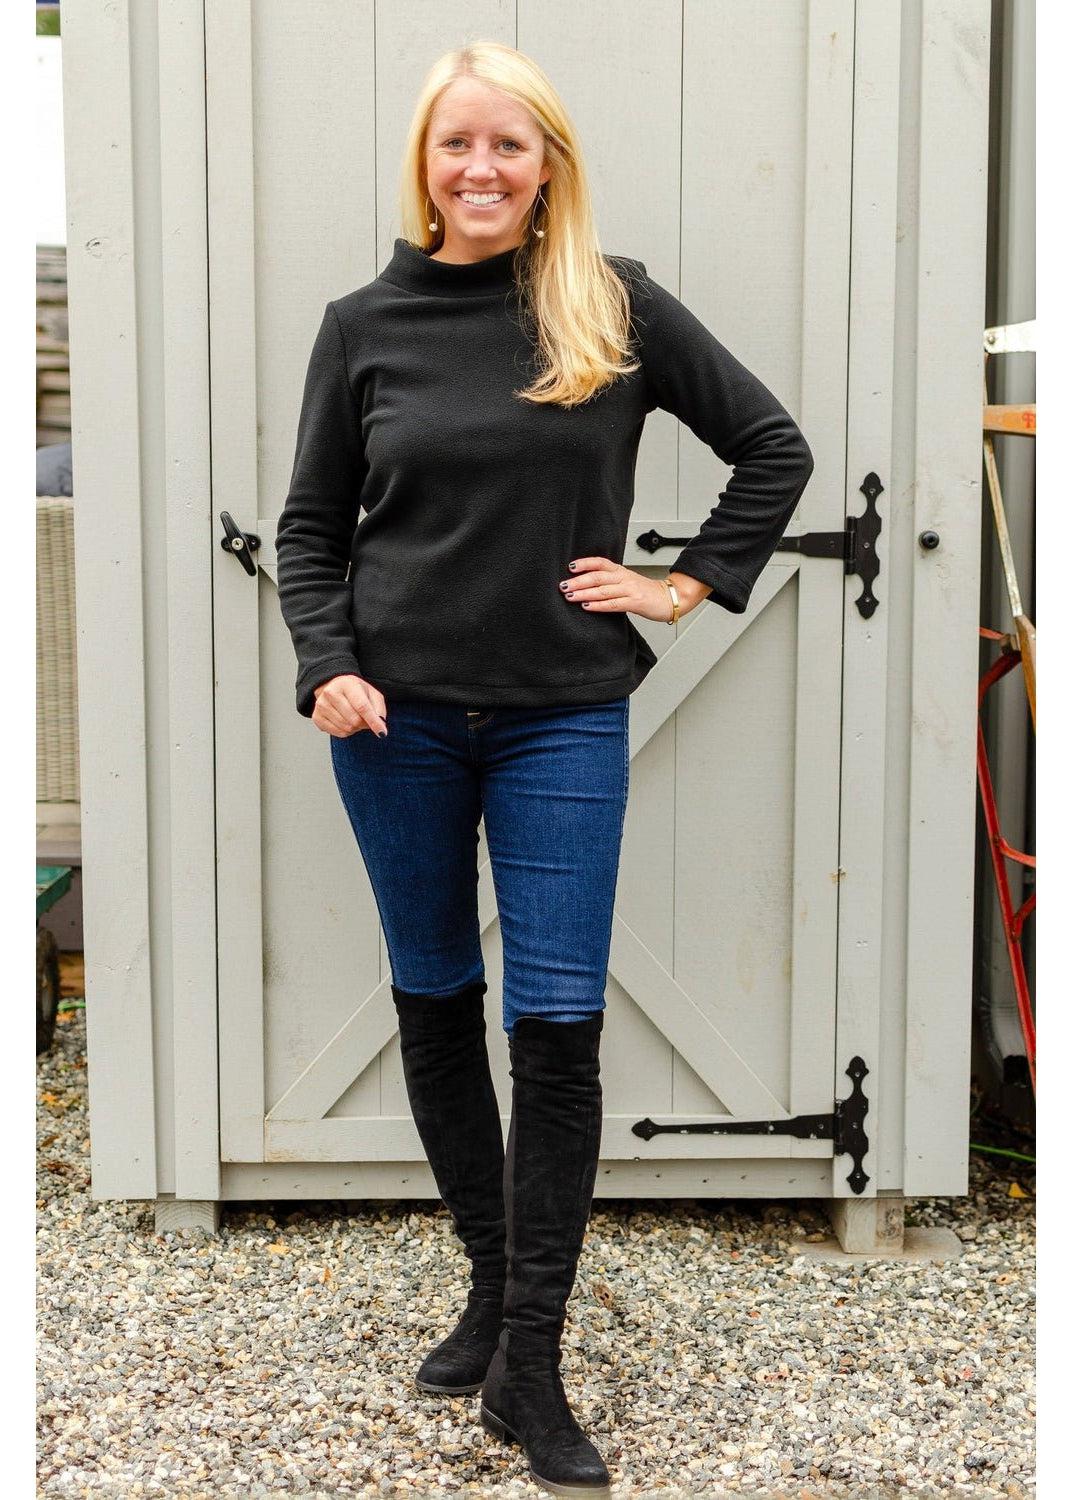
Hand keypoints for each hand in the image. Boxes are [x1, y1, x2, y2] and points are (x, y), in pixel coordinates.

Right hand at [311, 674, 388, 736]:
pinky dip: (346, 731)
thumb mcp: (371, 693)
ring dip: (356, 728)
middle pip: (355, 720)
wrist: (333, 685)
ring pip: (347, 728)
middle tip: (366, 719)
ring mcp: (321, 705)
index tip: (382, 732)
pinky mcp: (317, 717)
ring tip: (355, 717)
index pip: (362, 707)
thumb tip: (381, 724)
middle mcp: (331, 693)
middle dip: (365, 724)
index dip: (373, 721)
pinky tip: (345, 721)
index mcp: (347, 684)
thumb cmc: (355, 690)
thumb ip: (379, 708)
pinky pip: (338, 733)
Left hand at [558, 558, 701, 621]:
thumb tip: (588, 584)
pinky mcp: (635, 603)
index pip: (600, 563)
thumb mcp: (627, 581)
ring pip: (603, 590)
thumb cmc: (647, 592)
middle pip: (597, 576)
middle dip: (578, 581)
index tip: (570, 567)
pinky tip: (587, 606)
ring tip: (570, 596)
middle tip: (563, 585)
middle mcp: (624, 578)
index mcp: (621, 571)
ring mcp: (630, 590)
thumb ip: (611, 581)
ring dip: (584, 593)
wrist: (670, 598)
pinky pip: (614, 604)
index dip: (585, 563)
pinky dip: (599, 605)